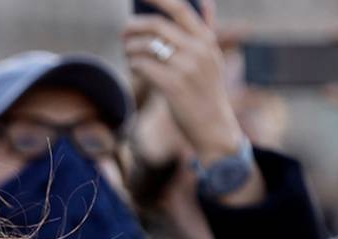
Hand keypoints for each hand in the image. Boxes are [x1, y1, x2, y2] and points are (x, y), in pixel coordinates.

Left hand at [123, 0, 243, 163]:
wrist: (213, 127)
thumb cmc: (207, 91)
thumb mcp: (213, 58)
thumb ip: (206, 30)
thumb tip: (205, 1)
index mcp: (207, 40)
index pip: (180, 9)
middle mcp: (198, 50)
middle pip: (156, 26)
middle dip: (134, 27)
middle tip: (124, 33)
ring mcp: (186, 68)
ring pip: (145, 47)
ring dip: (130, 49)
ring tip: (129, 54)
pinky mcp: (173, 86)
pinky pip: (142, 66)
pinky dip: (134, 65)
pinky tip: (134, 69)